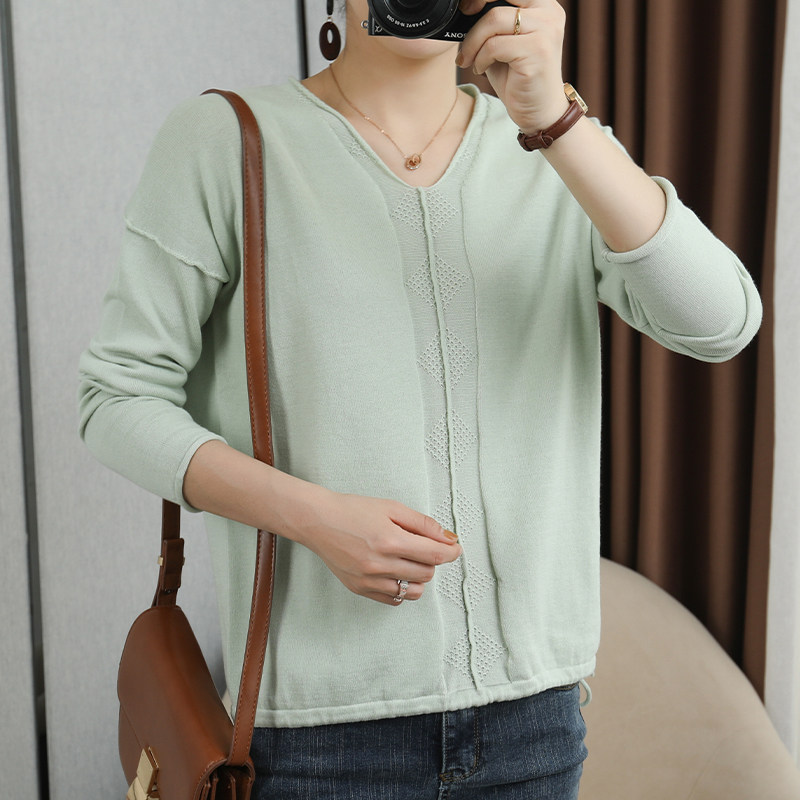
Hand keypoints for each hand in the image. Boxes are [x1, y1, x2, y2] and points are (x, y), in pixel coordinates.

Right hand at [290, 490, 461, 605]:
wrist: (319, 521)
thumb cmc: (353, 510)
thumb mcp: (392, 508)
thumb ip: (423, 524)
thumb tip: (448, 538)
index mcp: (391, 541)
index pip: (435, 555)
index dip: (451, 552)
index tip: (455, 549)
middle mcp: (380, 564)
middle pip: (426, 574)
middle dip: (432, 561)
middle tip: (424, 548)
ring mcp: (369, 580)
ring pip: (413, 591)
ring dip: (419, 577)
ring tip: (409, 561)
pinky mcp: (360, 589)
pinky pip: (393, 599)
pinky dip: (401, 588)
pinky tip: (395, 572)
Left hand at [457, 0, 567, 133]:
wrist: (539, 111)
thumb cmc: (519, 77)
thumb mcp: (503, 42)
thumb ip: (493, 23)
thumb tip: (465, 8)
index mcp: (543, 4)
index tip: (467, 7)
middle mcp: (549, 12)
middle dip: (476, 4)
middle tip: (463, 20)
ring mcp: (546, 31)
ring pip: (494, 19)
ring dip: (473, 41)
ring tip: (469, 59)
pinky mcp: (537, 52)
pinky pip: (495, 46)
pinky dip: (480, 58)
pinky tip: (481, 68)